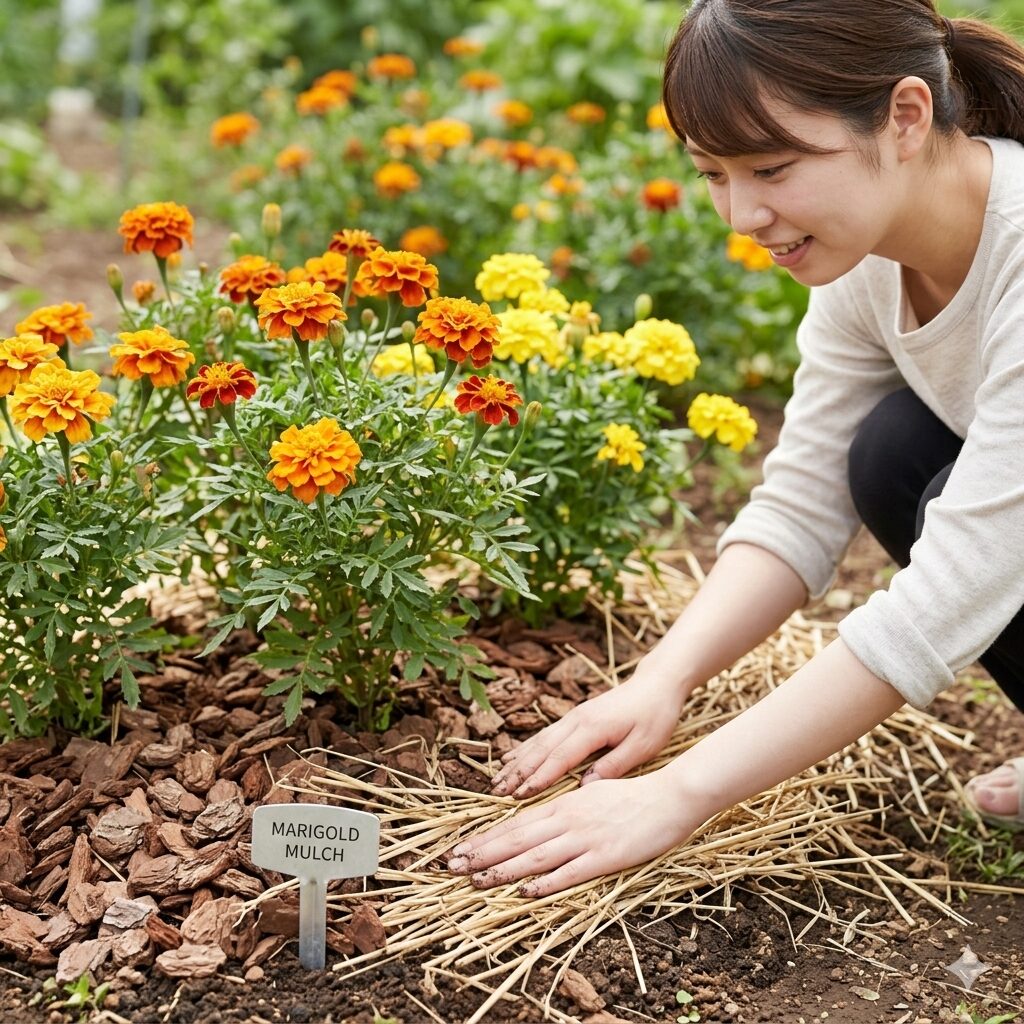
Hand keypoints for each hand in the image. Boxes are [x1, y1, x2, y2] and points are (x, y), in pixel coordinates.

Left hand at [446, 769, 710, 895]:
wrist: (671, 796)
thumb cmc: (635, 796)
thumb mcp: (594, 794)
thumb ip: (568, 807)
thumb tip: (544, 818)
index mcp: (565, 803)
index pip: (516, 822)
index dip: (486, 836)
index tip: (460, 848)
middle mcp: (569, 819)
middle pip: (518, 837)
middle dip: (482, 852)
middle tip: (451, 866)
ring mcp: (586, 838)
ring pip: (536, 855)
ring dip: (503, 869)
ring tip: (476, 880)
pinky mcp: (606, 857)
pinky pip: (571, 872)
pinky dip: (546, 882)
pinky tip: (525, 891)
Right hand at [490, 666, 688, 798]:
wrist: (657, 683)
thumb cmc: (655, 715)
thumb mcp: (643, 746)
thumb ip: (614, 766)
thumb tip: (585, 787)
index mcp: (592, 728)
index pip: (559, 758)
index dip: (538, 778)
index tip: (519, 797)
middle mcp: (576, 720)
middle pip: (540, 750)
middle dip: (517, 773)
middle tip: (496, 793)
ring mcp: (573, 716)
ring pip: (538, 741)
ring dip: (516, 762)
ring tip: (496, 780)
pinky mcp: (575, 717)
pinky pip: (544, 735)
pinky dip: (525, 749)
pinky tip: (512, 758)